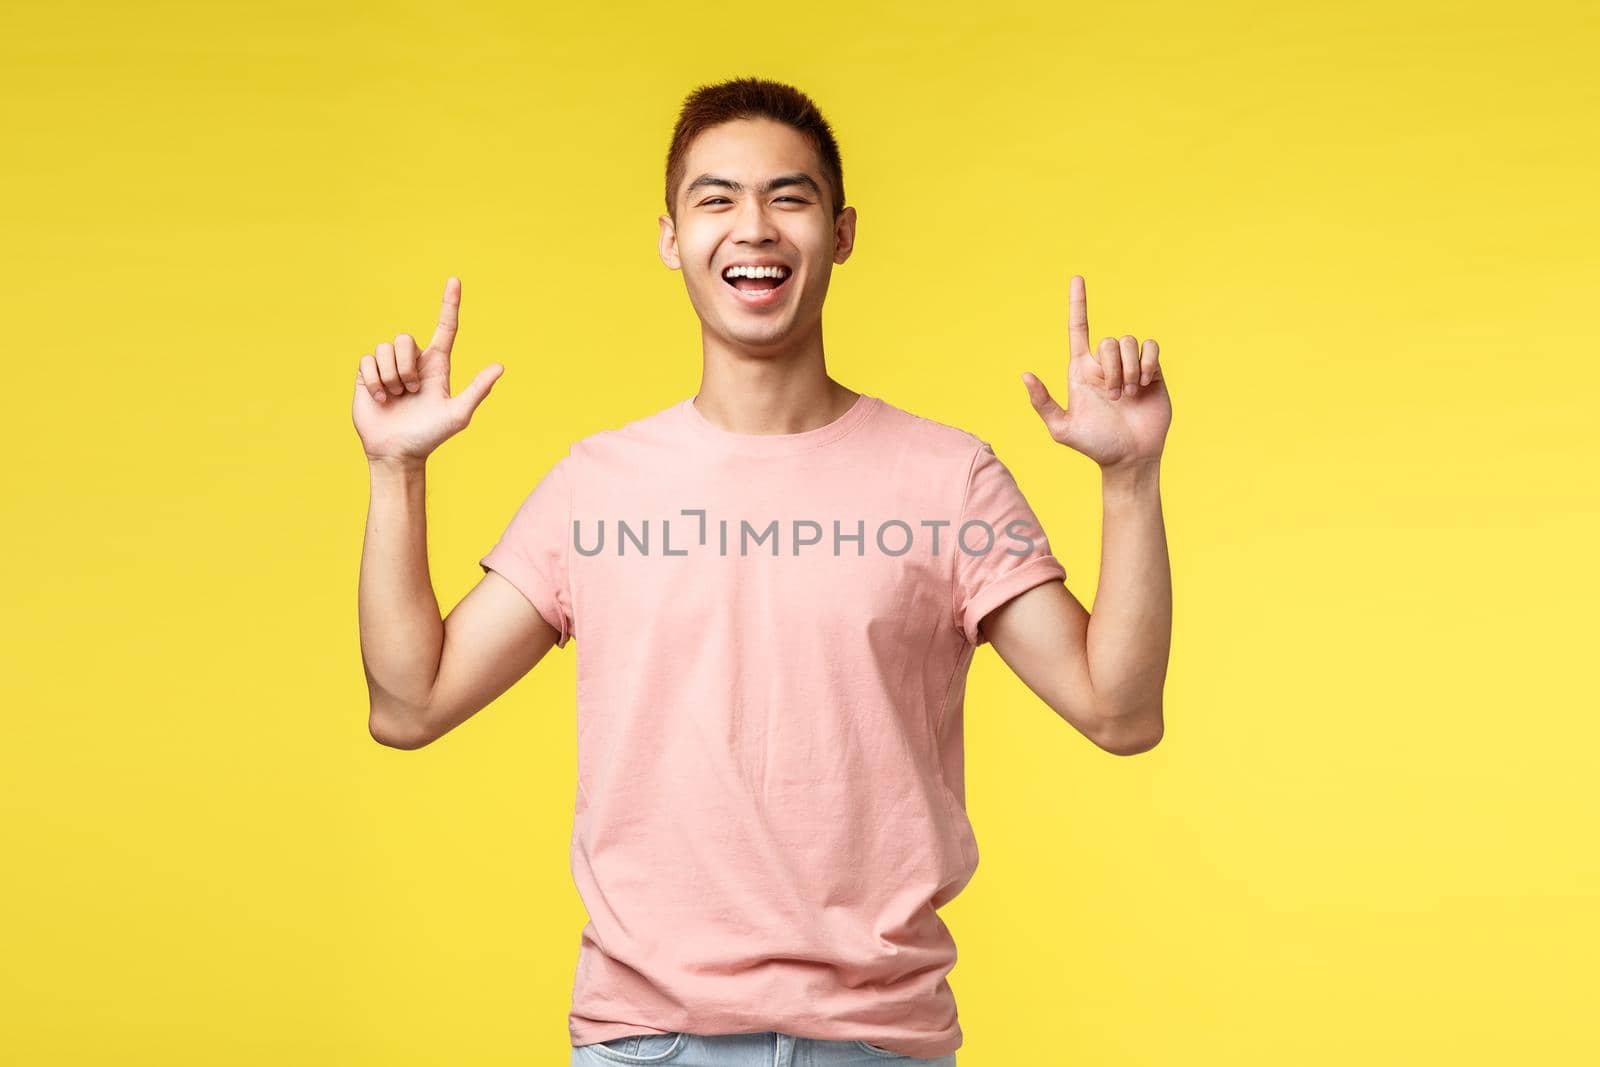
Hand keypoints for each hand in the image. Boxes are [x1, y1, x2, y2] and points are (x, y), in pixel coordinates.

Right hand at [351, 276, 503, 464]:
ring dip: (391, 377)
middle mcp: (414, 361)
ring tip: (395, 397)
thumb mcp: (457, 414)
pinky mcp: (368, 374)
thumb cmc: (430, 436)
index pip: (446, 328)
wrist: (397, 453)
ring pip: (385, 348)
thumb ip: (477, 390)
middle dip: (406, 366)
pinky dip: (375, 381)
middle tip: (410, 391)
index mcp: (438, 365)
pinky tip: (380, 398)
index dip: (449, 304)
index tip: (455, 280)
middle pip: (406, 338)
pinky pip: (367, 360)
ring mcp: (390, 366)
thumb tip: (500, 367)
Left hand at [1021, 275, 1170, 470]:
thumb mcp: (1062, 429)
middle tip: (1113, 397)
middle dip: (1113, 368)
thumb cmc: (1095, 446)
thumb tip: (1025, 375)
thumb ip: (1043, 403)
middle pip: (1109, 340)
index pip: (1077, 329)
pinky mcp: (1153, 371)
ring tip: (1129, 396)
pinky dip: (1149, 363)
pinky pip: (1152, 347)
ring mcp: (1129, 367)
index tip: (1076, 278)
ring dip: (1130, 371)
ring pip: (1131, 342)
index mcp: (1081, 370)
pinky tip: (1146, 384)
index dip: (1077, 303)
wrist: (1129, 458)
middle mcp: (1105, 364)